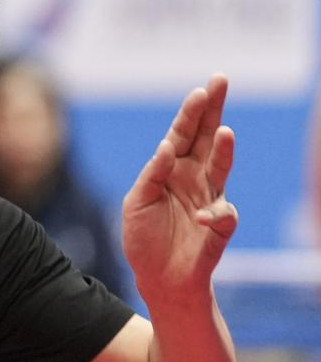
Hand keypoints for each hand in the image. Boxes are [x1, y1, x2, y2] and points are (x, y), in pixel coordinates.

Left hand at [122, 74, 236, 300]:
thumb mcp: (136, 202)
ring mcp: (209, 200)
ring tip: (225, 132)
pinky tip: (201, 218)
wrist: (156, 279)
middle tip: (221, 81)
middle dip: (214, 110)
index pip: (182, 135)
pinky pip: (223, 216)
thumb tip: (166, 147)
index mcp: (172, 170)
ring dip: (224, 151)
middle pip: (207, 138)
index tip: (201, 90)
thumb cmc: (144, 238)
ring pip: (221, 169)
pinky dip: (215, 215)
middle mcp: (195, 178)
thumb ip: (152, 174)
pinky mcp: (218, 228)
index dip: (191, 113)